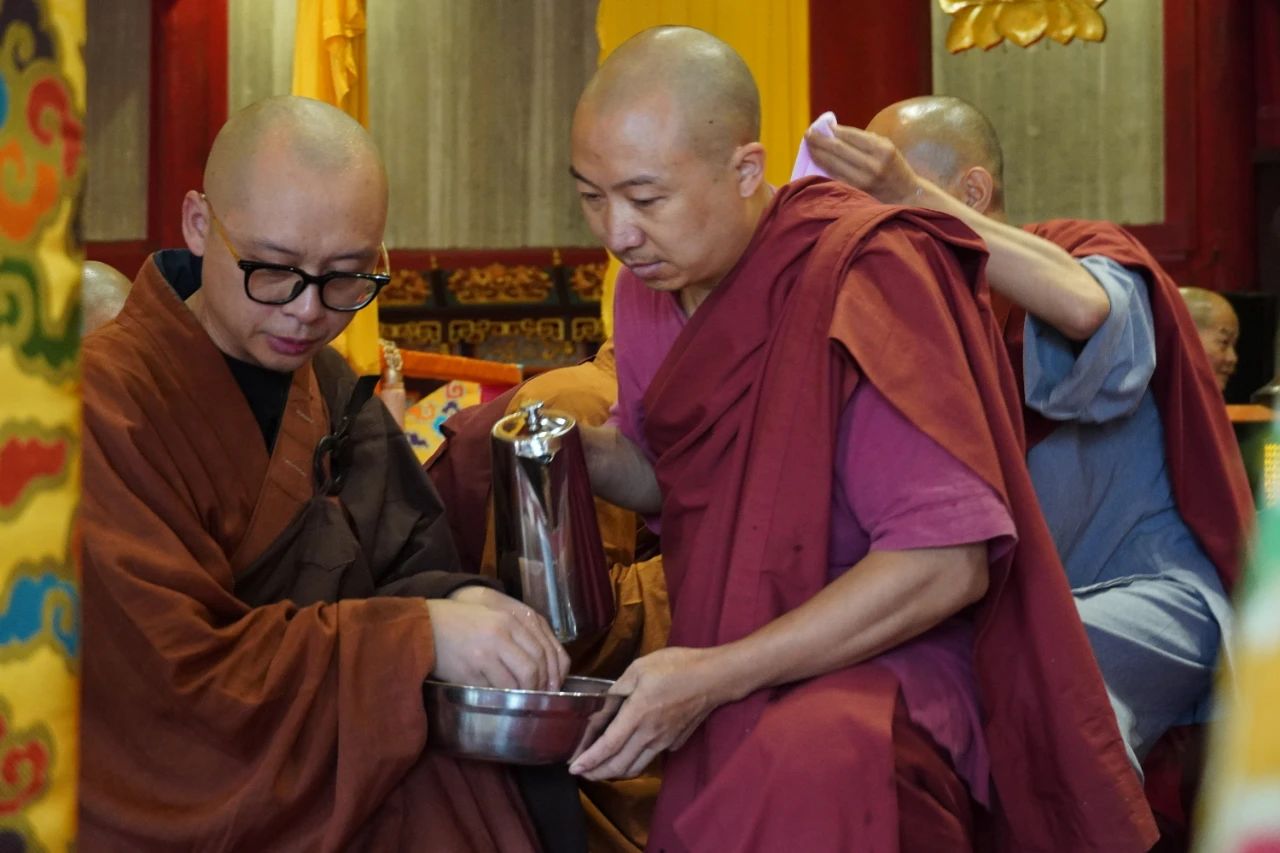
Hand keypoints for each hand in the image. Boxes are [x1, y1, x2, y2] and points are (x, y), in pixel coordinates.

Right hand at [425, 586, 569, 690]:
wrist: (426, 626)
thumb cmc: (463, 622)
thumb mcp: (494, 618)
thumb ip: (518, 634)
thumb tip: (544, 664)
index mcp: (510, 621)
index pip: (544, 651)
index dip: (552, 673)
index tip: (552, 685)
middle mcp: (500, 636)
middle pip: (534, 669)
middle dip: (540, 688)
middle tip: (540, 697)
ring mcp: (485, 655)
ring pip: (516, 683)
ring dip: (522, 696)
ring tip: (522, 700)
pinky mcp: (469, 672)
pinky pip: (494, 691)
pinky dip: (501, 698)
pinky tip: (501, 699)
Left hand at [568, 646, 736, 780]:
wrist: (713, 678)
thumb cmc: (677, 667)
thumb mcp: (640, 667)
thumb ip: (619, 687)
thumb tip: (604, 702)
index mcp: (637, 714)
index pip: (608, 746)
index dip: (589, 760)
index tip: (574, 768)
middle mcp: (649, 734)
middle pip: (619, 765)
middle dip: (597, 773)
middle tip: (583, 772)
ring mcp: (664, 741)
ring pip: (635, 767)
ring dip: (615, 772)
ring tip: (601, 769)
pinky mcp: (675, 741)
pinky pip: (651, 757)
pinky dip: (634, 762)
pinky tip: (629, 754)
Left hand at [805, 124, 922, 205]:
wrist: (906, 195)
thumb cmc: (893, 167)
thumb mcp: (887, 147)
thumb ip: (865, 139)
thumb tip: (836, 132)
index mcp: (881, 149)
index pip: (852, 136)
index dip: (834, 130)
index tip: (822, 126)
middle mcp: (872, 164)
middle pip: (839, 149)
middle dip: (820, 140)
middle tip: (808, 133)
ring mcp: (863, 180)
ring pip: (833, 164)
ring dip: (818, 153)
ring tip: (808, 144)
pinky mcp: (856, 191)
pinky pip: (835, 176)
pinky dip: (823, 167)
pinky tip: (815, 160)